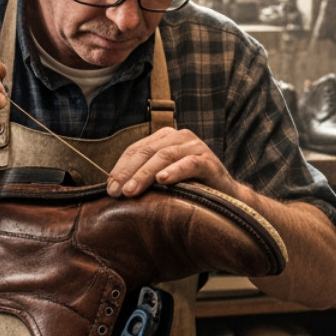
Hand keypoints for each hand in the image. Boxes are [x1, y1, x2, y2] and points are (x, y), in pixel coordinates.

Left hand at [106, 127, 239, 198]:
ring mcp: (196, 146)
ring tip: (132, 190)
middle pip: (147, 151)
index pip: (136, 149)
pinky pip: (189, 164)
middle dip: (128, 172)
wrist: (226, 198)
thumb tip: (112, 188)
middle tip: (116, 192)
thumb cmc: (190, 188)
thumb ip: (143, 178)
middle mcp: (180, 137)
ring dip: (145, 174)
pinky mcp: (209, 161)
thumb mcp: (163, 179)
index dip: (120, 168)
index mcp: (165, 138)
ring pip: (165, 156)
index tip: (109, 188)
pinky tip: (162, 180)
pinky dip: (175, 171)